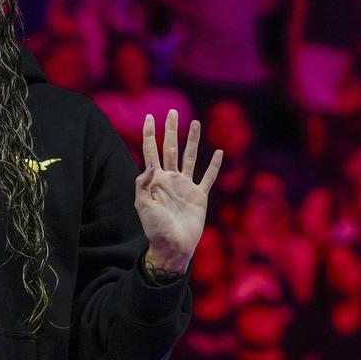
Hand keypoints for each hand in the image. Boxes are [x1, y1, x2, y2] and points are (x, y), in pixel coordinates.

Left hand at [136, 110, 221, 272]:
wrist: (172, 246)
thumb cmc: (154, 228)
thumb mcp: (142, 204)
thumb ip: (143, 182)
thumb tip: (151, 162)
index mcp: (154, 180)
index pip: (151, 150)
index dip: (149, 133)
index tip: (149, 117)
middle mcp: (170, 179)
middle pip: (170, 148)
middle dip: (171, 130)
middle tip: (172, 112)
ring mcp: (185, 186)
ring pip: (189, 157)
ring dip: (192, 140)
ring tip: (194, 123)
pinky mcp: (199, 196)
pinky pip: (207, 177)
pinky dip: (213, 165)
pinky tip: (218, 152)